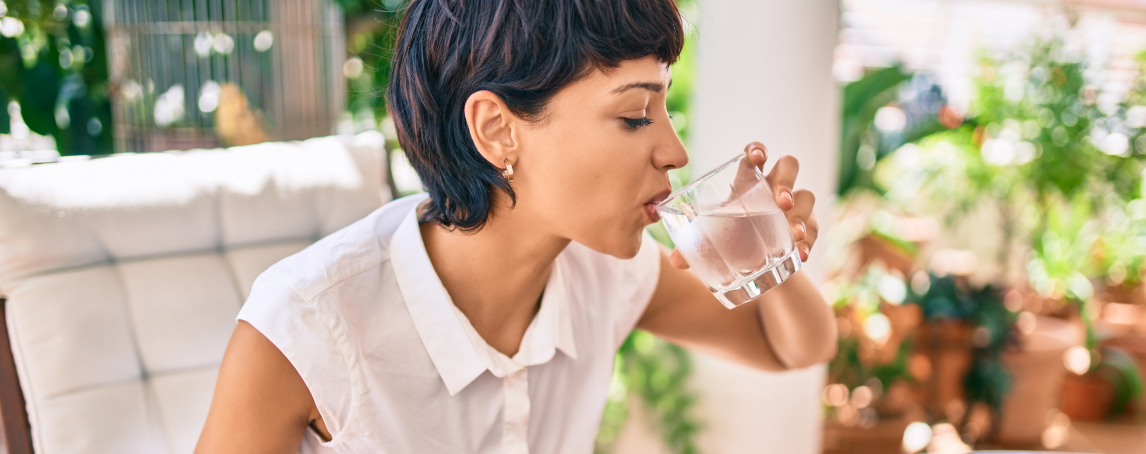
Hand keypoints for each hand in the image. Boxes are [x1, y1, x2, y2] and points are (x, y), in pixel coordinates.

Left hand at [669, 142, 818, 268]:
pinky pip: (815, 229)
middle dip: (786, 181)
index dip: (758, 150)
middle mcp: (774, 188)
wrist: (758, 267)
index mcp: (748, 182)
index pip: (756, 154)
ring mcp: (795, 206)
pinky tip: (801, 254)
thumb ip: (695, 248)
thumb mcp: (715, 241)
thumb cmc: (732, 241)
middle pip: (788, 166)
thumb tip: (674, 260)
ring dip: (801, 213)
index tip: (756, 157)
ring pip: (807, 195)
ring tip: (794, 234)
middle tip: (780, 202)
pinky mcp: (808, 227)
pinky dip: (809, 241)